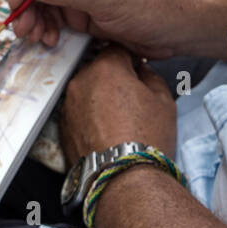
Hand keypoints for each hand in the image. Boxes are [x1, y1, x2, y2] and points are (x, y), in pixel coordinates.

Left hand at [61, 45, 176, 160]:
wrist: (124, 178)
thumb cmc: (146, 139)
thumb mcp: (164, 99)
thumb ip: (150, 75)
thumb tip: (142, 71)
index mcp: (106, 68)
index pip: (117, 48)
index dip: (131, 58)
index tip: (138, 70)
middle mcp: (81, 81)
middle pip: (98, 69)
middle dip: (113, 78)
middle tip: (131, 98)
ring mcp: (68, 105)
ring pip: (87, 90)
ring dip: (99, 97)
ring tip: (119, 119)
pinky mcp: (62, 127)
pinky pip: (78, 111)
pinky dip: (90, 116)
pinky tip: (107, 131)